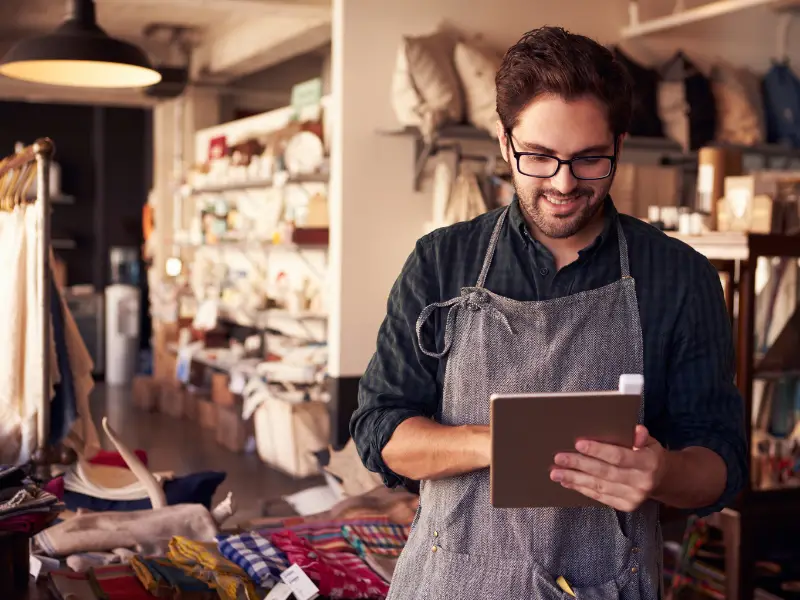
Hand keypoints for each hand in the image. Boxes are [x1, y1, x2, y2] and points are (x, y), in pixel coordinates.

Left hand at [549, 425, 666, 511]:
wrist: (662, 478)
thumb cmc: (648, 453)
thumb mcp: (649, 441)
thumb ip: (641, 436)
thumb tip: (636, 430)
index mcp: (649, 463)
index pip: (619, 456)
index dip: (598, 451)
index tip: (578, 444)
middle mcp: (642, 482)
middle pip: (605, 472)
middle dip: (579, 464)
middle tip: (559, 458)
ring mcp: (633, 497)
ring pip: (599, 486)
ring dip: (575, 479)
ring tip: (556, 472)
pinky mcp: (625, 505)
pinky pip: (599, 496)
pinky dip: (581, 488)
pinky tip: (567, 481)